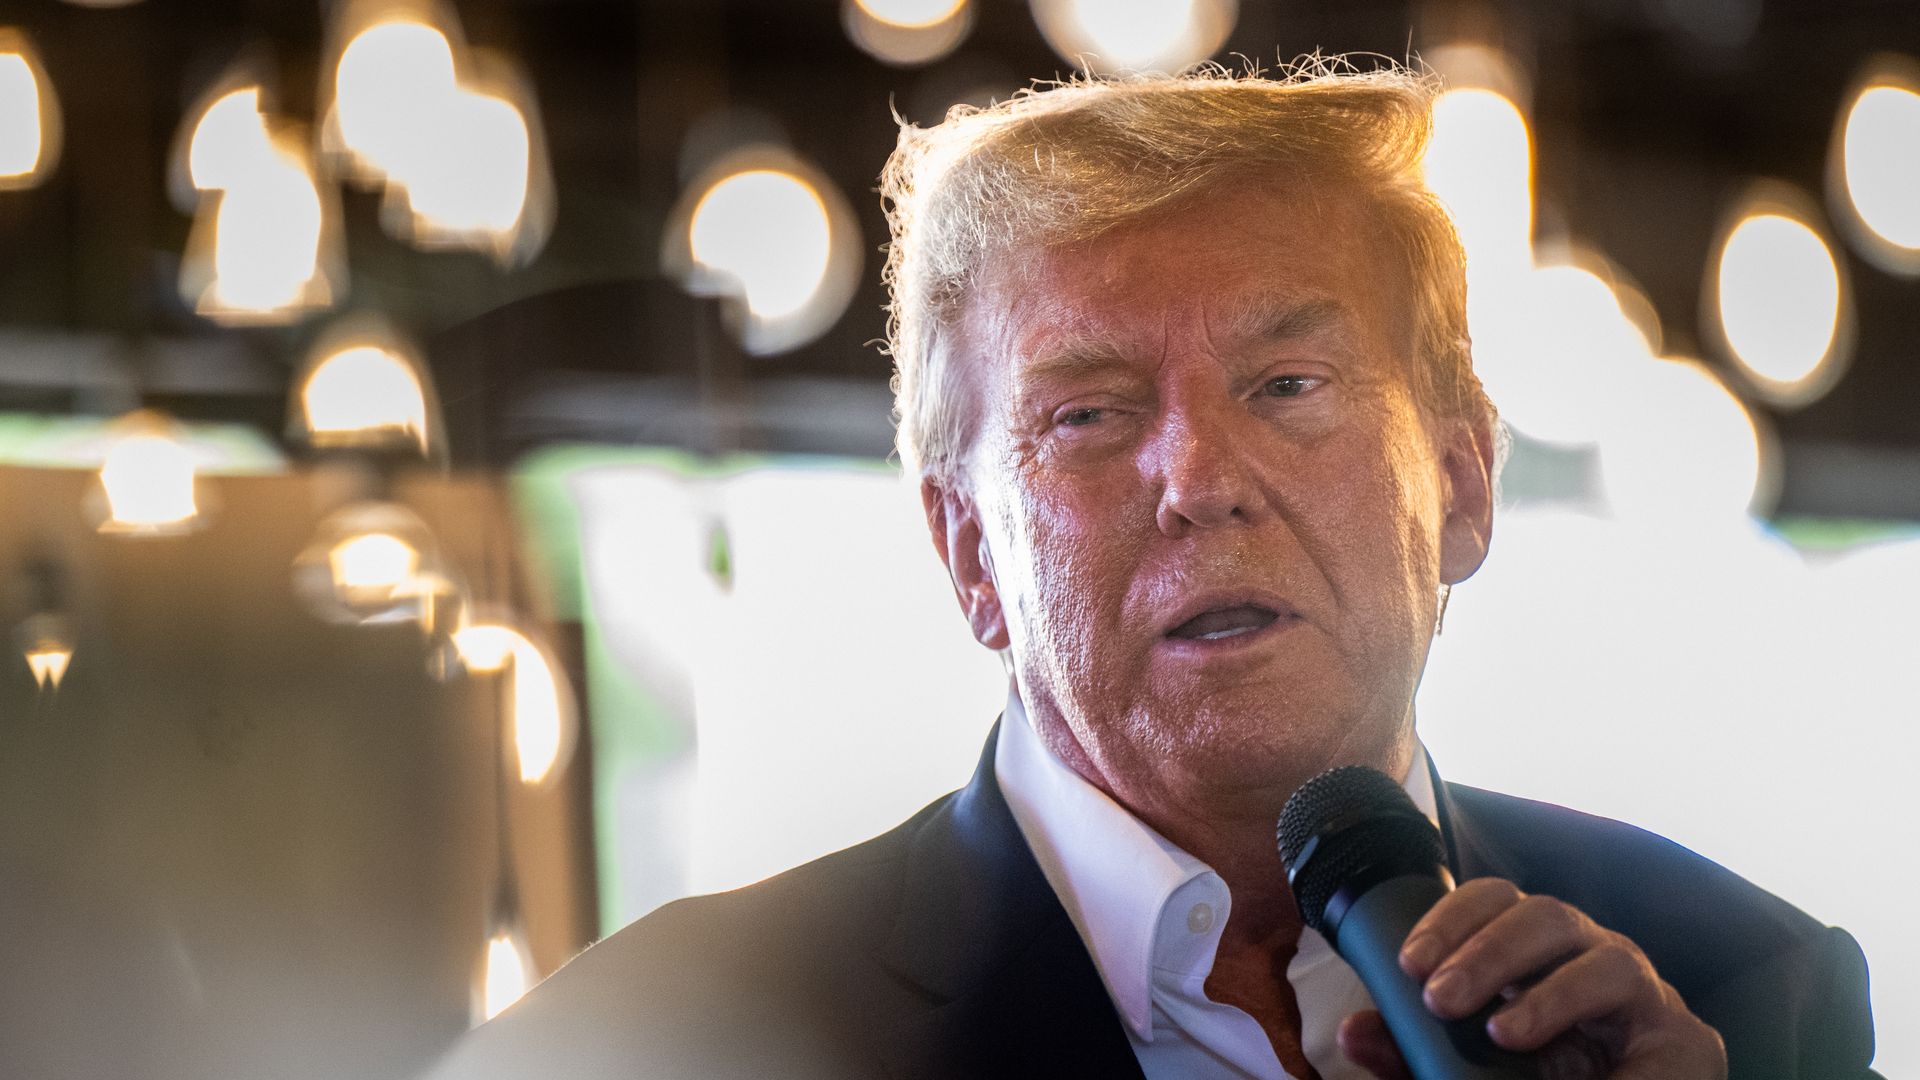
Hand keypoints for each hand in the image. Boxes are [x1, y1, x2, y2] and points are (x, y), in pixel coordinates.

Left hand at [1336, 878, 1725, 1079]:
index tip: (1408, 963)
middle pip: (1544, 914)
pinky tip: (1561, 1059)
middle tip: (1438, 995)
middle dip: (1486, 949)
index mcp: (1540, 953)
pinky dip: (1601, 1037)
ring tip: (1501, 1032)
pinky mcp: (1685, 1038)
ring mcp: (1642, 992)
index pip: (1496, 901)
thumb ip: (1414, 1050)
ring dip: (1545, 991)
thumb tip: (1354, 1032)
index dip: (1451, 917)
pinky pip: (1653, 1020)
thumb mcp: (1470, 1067)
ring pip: (1603, 955)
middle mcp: (1592, 955)